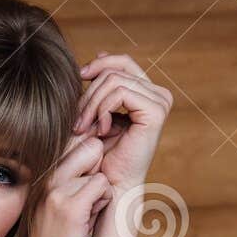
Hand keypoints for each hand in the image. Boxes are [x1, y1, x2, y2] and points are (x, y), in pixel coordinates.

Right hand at [14, 132, 113, 236]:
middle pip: (90, 145)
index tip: (91, 179)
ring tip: (86, 214)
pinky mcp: (69, 207)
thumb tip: (95, 151)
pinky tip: (89, 221)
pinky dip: (103, 202)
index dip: (92, 156)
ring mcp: (56, 191)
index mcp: (42, 176)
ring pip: (99, 168)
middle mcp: (46, 178)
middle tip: (90, 200)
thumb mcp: (54, 207)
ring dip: (101, 191)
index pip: (75, 140)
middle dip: (99, 169)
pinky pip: (102, 185)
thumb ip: (68, 180)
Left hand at [73, 51, 171, 192]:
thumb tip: (101, 52)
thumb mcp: (96, 110)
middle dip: (90, 92)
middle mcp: (158, 94)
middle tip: (77, 120)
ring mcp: (159, 101)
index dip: (98, 64)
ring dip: (92, 104)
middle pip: (115, 69)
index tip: (78, 78)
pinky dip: (102, 109)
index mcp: (146, 92)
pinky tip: (100, 130)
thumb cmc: (100, 154)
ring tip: (84, 127)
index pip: (121, 62)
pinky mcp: (156, 111)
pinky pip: (120, 92)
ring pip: (114, 80)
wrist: (110, 185)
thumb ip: (100, 84)